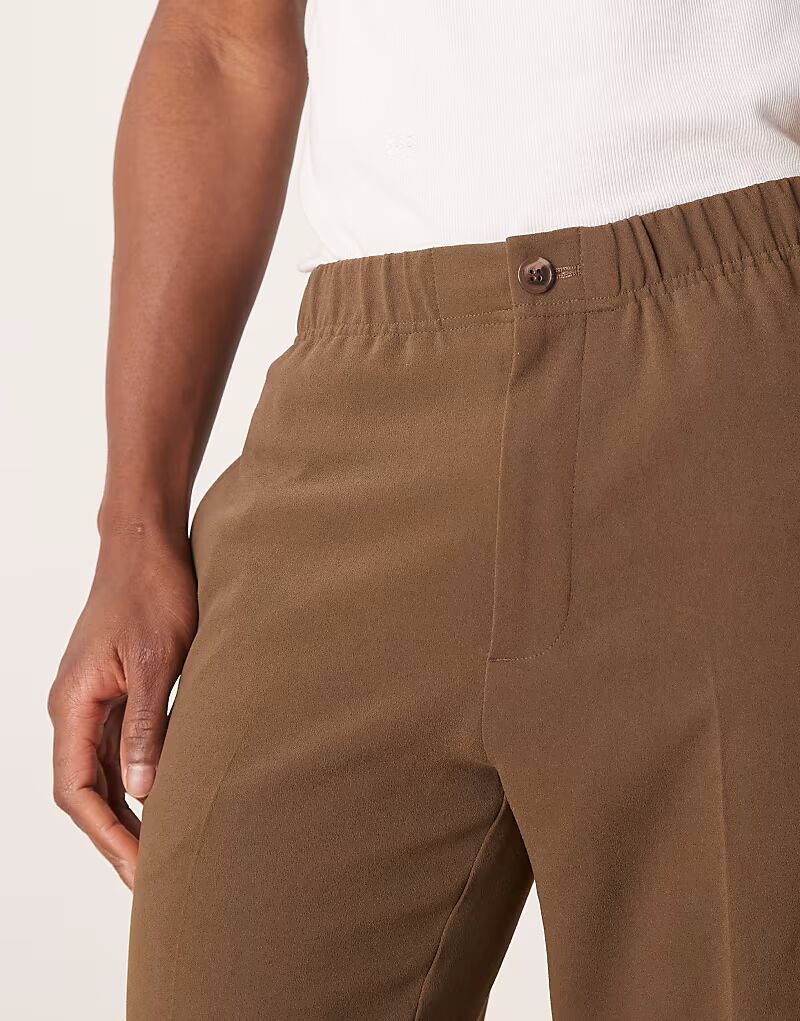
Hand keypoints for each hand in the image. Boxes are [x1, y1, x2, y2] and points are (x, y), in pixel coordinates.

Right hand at [48, 531, 197, 888]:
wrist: (146, 542)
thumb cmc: (152, 590)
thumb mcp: (155, 659)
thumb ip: (147, 724)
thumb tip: (142, 791)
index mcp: (72, 704)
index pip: (77, 791)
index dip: (106, 835)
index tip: (139, 870)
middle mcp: (74, 708)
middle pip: (86, 790)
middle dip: (115, 836)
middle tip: (153, 880)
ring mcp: (92, 699)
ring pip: (101, 773)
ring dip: (126, 813)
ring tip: (159, 852)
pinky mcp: (114, 690)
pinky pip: (118, 748)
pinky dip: (136, 779)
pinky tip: (162, 800)